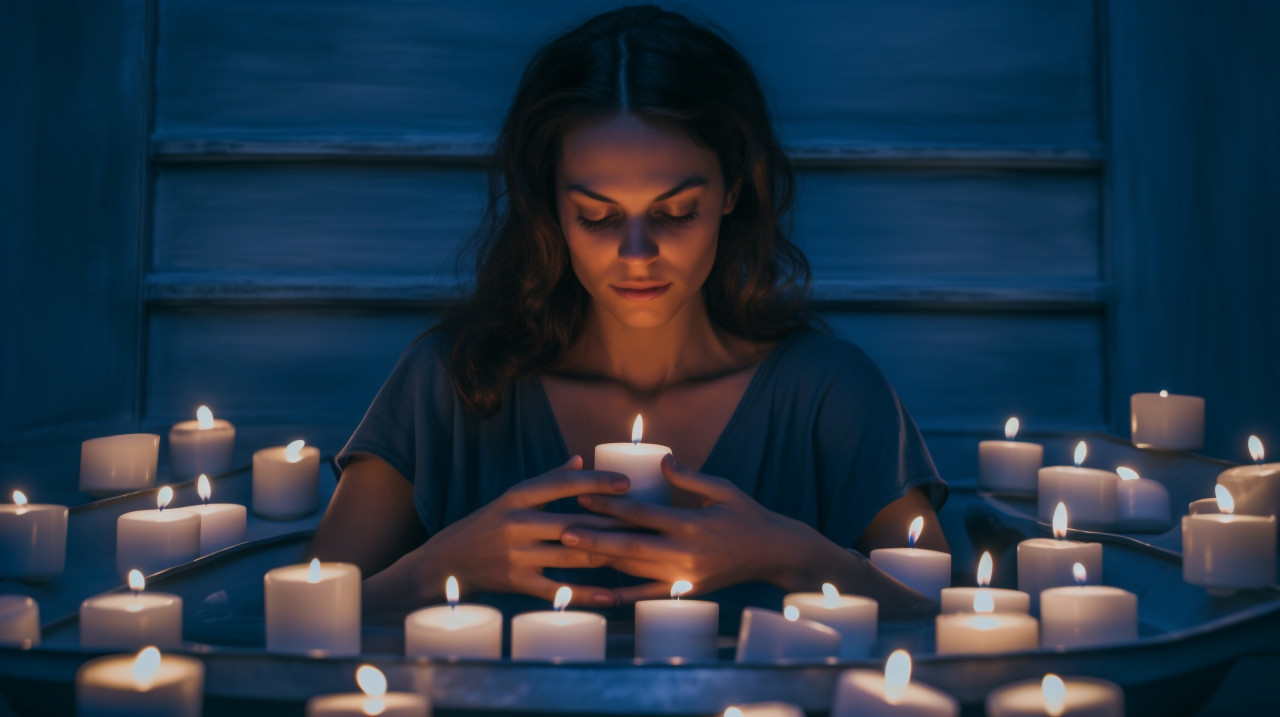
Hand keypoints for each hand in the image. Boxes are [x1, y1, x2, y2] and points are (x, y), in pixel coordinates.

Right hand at [384, 456, 631, 606]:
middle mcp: (517, 523)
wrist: (446, 563)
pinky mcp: (516, 583)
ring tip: (638, 554)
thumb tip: (580, 459)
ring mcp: (516, 555)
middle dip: (613, 523)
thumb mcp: (510, 498)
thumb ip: (546, 480)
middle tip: (646, 524)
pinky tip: (610, 596)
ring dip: (606, 555)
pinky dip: (585, 594)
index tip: (626, 483)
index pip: (561, 483)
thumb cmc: (486, 525)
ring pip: (571, 554)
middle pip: (574, 521)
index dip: (595, 481)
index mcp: (517, 497)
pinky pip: (556, 590)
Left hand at [562, 454, 823, 603]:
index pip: (642, 514)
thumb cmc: (748, 516)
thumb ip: (689, 477)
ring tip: (571, 555)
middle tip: (562, 530)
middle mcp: (685, 553)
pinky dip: (624, 597)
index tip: (583, 496)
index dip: (610, 505)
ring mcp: (684, 575)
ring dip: (602, 561)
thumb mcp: (723, 489)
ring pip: (635, 570)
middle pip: (630, 545)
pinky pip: (649, 596)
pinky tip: (600, 595)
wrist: (774, 554)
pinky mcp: (686, 591)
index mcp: (691, 524)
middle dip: (594, 537)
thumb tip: (660, 459)